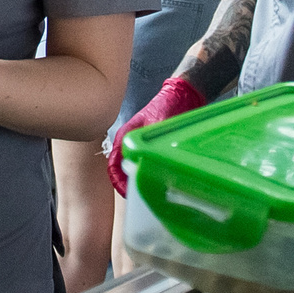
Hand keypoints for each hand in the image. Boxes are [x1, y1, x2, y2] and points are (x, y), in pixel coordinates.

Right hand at [103, 75, 207, 196]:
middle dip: (128, 185)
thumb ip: (150, 137)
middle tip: (141, 197)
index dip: (119, 182)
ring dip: (136, 181)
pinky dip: (145, 176)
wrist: (181, 95)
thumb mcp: (159, 120)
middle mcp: (127, 143)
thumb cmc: (168, 105)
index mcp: (123, 137)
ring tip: (147, 192)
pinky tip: (154, 181)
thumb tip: (143, 157)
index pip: (113, 166)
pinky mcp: (147, 148)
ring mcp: (136, 146)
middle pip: (120, 171)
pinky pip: (141, 166)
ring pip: (130, 170)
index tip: (130, 193)